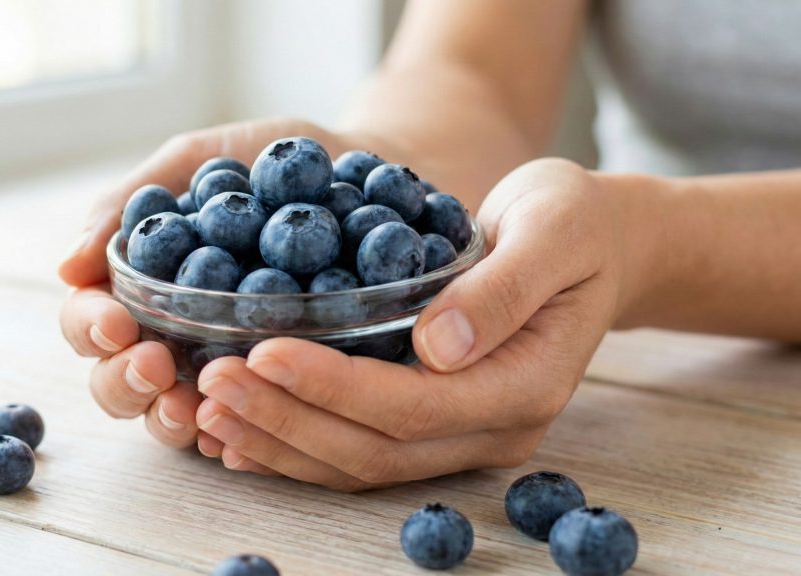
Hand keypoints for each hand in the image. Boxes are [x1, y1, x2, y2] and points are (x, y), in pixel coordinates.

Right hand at [58, 118, 392, 448]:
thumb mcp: (195, 161)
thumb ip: (129, 202)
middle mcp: (168, 335)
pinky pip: (243, 425)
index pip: (88, 321)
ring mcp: (218, 366)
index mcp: (138, 288)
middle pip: (116, 384)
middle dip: (123, 382)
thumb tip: (66, 266)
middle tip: (153, 364)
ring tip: (188, 407)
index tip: (117, 322)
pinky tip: (239, 433)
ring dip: (166, 418)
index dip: (89, 327)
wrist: (360, 170)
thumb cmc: (267, 160)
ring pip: (169, 416)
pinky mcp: (272, 387)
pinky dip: (233, 436)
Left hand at [194, 158, 652, 489]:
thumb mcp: (552, 231)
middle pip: (372, 448)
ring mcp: (463, 436)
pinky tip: (243, 433)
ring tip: (207, 410)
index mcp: (523, 386)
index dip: (330, 385)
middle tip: (211, 382)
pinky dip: (296, 445)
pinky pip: (358, 452)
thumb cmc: (574, 225)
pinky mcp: (436, 424)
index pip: (410, 405)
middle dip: (285, 419)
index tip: (262, 351)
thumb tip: (435, 344)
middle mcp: (492, 429)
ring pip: (357, 463)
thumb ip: (502, 289)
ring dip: (278, 440)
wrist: (596, 246)